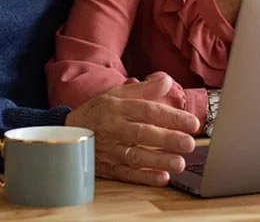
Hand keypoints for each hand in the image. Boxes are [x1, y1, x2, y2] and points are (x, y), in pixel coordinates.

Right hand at [66, 72, 199, 186]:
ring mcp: (111, 150)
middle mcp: (115, 128)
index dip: (171, 117)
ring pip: (136, 156)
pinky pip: (127, 174)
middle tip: (190, 143)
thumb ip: (144, 89)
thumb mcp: (116, 94)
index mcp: (119, 108)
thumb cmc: (97, 112)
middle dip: (168, 139)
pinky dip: (144, 178)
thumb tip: (167, 81)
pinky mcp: (108, 168)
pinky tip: (162, 178)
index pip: (148, 111)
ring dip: (159, 160)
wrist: (67, 133)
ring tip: (179, 163)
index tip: (192, 123)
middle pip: (143, 133)